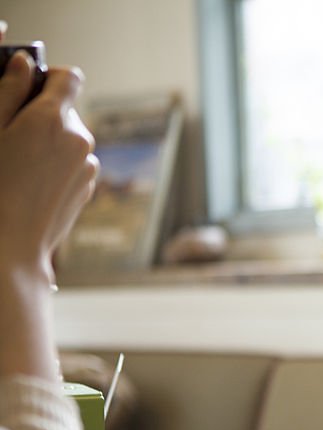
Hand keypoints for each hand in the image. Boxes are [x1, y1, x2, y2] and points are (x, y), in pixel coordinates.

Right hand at [0, 49, 98, 280]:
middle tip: (7, 133)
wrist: (8, 247)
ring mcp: (88, 167)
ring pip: (68, 139)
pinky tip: (29, 184)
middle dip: (39, 113)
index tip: (25, 86)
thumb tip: (25, 63)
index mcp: (54, 120)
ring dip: (47, 141)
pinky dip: (55, 165)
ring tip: (15, 165)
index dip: (48, 76)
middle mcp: (81, 140)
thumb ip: (7, 91)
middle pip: (65, 111)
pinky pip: (72, 163)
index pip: (69, 77)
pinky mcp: (88, 188)